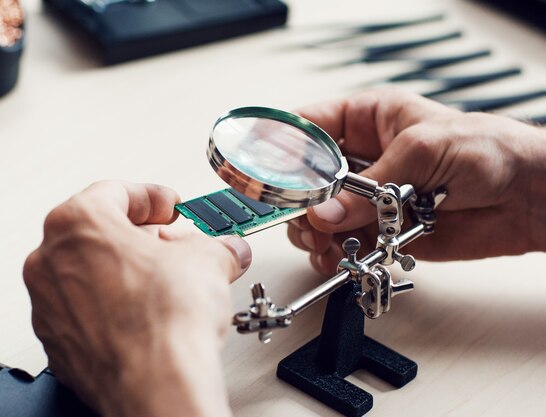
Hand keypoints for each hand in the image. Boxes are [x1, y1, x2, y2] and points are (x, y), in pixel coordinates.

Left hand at [23, 181, 251, 416]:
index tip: (169, 207)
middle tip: (171, 243)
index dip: (151, 197)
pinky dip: (110, 306)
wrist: (157, 384)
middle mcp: (50, 261)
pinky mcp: (57, 343)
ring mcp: (48, 305)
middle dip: (139, 235)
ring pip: (87, 271)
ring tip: (162, 282)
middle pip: (97, 232)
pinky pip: (83, 310)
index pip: (115, 192)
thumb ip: (214, 245)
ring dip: (124, 270)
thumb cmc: (165, 320)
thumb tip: (223, 250)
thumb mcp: (207, 259)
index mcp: (77, 223)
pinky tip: (144, 314)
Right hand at [288, 89, 545, 274]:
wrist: (529, 199)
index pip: (309, 127)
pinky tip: (337, 257)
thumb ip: (370, 183)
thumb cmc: (490, 150)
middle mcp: (363, 159)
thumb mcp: (424, 149)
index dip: (281, 145)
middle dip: (296, 200)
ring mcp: (369, 198)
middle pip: (305, 179)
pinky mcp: (380, 230)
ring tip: (323, 242)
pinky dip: (334, 254)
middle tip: (300, 217)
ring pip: (319, 216)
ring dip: (313, 232)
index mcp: (368, 119)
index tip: (260, 168)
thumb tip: (327, 213)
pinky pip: (343, 243)